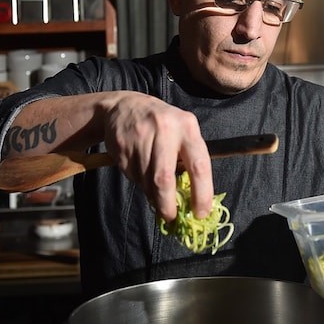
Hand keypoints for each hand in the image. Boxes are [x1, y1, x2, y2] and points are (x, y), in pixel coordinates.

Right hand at [100, 91, 213, 221]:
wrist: (124, 106)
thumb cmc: (163, 125)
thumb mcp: (182, 133)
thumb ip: (189, 160)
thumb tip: (192, 201)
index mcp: (187, 127)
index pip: (199, 166)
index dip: (201, 194)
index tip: (200, 213)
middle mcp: (165, 129)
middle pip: (165, 178)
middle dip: (168, 204)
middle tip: (171, 217)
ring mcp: (141, 137)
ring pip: (147, 180)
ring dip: (152, 195)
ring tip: (156, 193)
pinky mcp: (122, 145)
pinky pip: (133, 176)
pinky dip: (140, 183)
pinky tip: (142, 173)